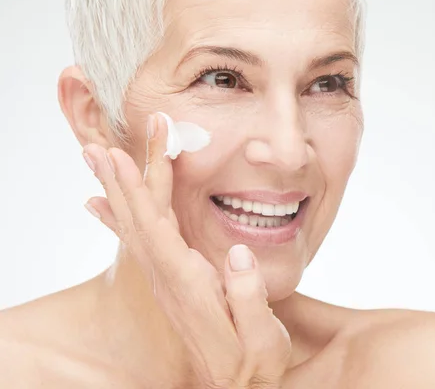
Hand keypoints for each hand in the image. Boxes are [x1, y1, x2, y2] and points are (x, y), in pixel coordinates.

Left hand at [82, 114, 290, 387]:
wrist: (238, 387)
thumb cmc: (255, 362)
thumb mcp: (263, 338)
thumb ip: (250, 296)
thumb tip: (237, 251)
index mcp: (191, 287)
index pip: (158, 231)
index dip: (141, 191)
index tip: (123, 156)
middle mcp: (171, 281)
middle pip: (139, 223)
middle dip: (122, 180)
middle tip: (99, 146)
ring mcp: (168, 282)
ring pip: (136, 229)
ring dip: (116, 193)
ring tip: (96, 162)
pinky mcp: (173, 281)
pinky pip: (142, 241)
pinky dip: (122, 218)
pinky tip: (102, 204)